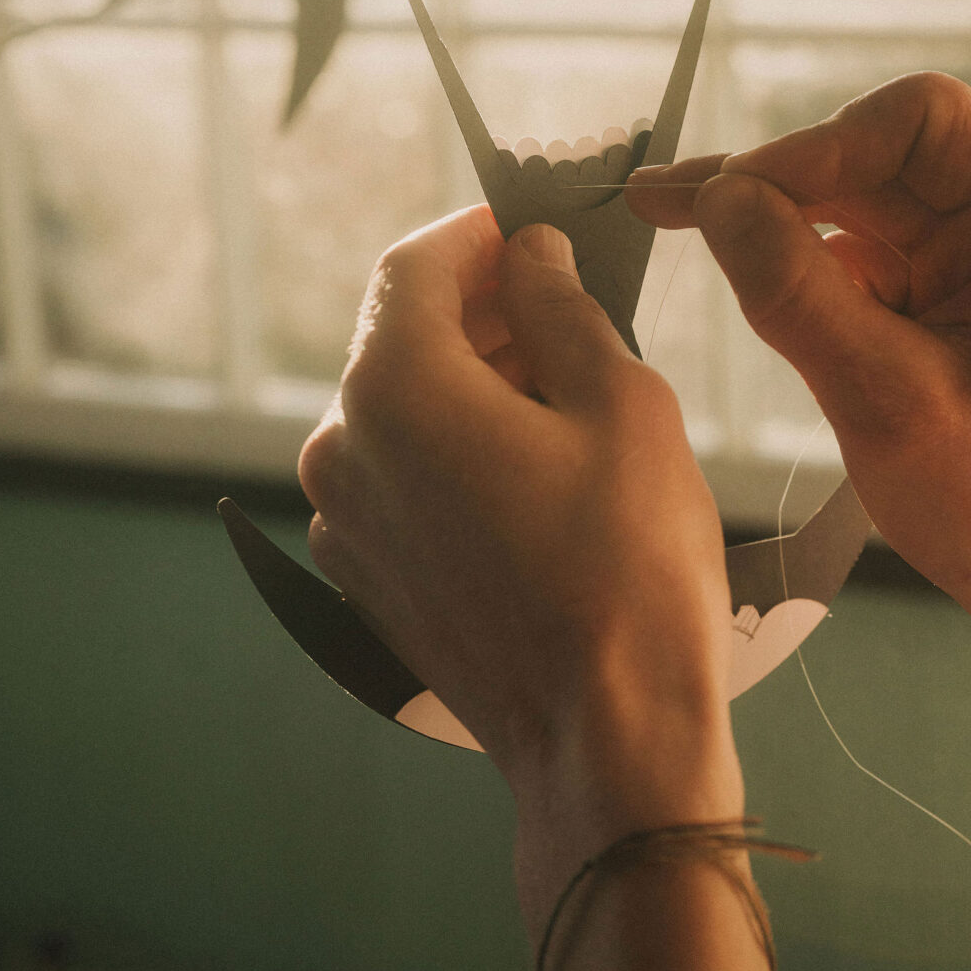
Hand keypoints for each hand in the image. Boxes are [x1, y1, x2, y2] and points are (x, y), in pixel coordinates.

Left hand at [298, 207, 741, 908]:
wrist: (608, 741)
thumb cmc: (629, 565)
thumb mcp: (621, 403)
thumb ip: (560, 308)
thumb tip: (531, 255)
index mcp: (394, 387)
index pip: (414, 264)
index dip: (479, 233)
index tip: (539, 229)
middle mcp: (342, 447)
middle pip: (403, 335)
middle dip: (484, 308)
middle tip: (573, 304)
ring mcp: (344, 520)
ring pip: (404, 408)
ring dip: (473, 380)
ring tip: (569, 392)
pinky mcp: (365, 577)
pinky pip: (402, 475)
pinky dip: (456, 448)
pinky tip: (535, 468)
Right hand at [627, 72, 970, 649]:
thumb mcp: (888, 405)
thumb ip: (801, 297)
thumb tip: (717, 199)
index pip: (925, 122)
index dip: (827, 141)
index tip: (742, 194)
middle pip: (872, 153)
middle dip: (771, 172)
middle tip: (663, 198)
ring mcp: (959, 258)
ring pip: (845, 195)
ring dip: (760, 205)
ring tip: (659, 209)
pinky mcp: (922, 295)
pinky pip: (841, 246)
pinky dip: (777, 249)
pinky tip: (717, 254)